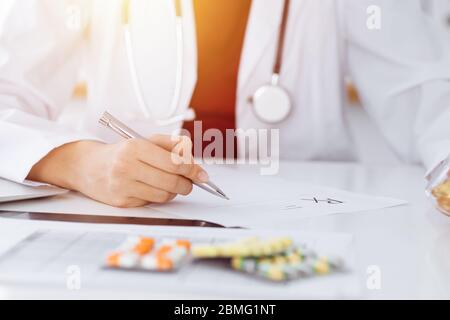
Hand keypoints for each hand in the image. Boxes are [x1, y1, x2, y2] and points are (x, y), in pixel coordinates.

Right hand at [28, 135, 206, 207]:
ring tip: (171, 183)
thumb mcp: (145, 141)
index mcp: (135, 147)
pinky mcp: (121, 202)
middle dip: (187, 184)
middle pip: (172, 181)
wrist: (86, 167)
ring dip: (174, 191)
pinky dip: (158, 196)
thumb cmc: (121, 152)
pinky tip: (152, 188)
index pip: (175, 163)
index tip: (202, 174)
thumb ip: (171, 146)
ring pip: (164, 194)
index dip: (193, 170)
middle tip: (190, 182)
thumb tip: (194, 161)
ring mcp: (123, 186)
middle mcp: (127, 166)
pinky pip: (152, 202)